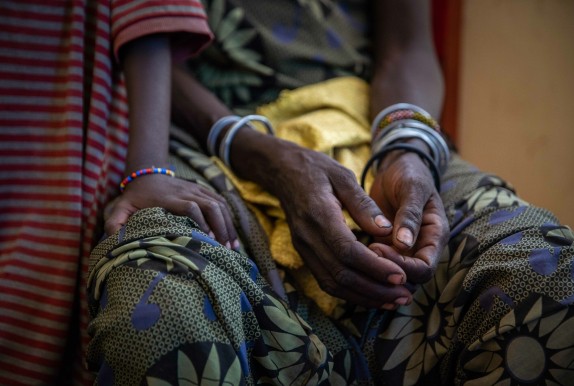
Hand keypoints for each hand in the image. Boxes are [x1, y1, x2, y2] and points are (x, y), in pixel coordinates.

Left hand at [104, 174, 237, 247]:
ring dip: (228, 225)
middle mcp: (186, 192)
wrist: (147, 172)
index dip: (200, 222)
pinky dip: (229, 218)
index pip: (190, 206)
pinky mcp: (203, 191)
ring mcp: (197, 190)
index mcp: (169, 198)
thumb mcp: (121, 207)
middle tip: (226, 249)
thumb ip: (115, 221)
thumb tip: (112, 238)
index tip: (206, 239)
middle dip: (221, 227)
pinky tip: (232, 235)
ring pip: (219, 204)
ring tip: (233, 246)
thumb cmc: (135, 196)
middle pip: (210, 206)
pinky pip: (221, 202)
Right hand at [247, 138, 415, 307]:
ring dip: (364, 297)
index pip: (347, 251)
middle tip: (404, 296)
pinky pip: (326, 281)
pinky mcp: (304, 254)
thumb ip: (364, 204)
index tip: (401, 275)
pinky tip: (372, 295)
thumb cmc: (316, 170)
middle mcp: (308, 237)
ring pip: (333, 284)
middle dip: (375, 289)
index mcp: (319, 215)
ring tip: (393, 301)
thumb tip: (387, 230)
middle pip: (341, 274)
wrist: (282, 172)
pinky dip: (350, 293)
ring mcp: (304, 248)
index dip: (374, 267)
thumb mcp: (343, 176)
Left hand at [369, 148, 448, 284]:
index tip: (377, 247)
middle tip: (364, 252)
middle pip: (409, 280)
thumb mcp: (413, 188)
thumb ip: (409, 214)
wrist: (397, 167)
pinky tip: (353, 253)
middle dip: (386, 272)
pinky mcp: (388, 247)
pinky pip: (380, 265)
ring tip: (357, 253)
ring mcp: (405, 250)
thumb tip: (405, 243)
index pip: (424, 269)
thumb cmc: (410, 174)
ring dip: (375, 271)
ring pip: (393, 277)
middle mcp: (422, 248)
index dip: (402, 267)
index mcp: (435, 236)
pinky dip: (368, 264)